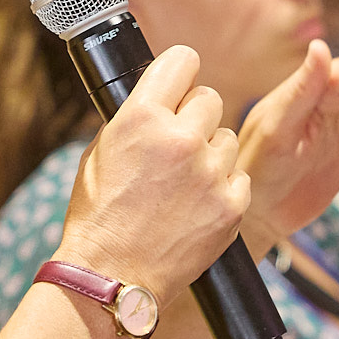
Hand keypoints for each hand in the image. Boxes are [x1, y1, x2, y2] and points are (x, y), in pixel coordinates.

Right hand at [59, 46, 249, 299]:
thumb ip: (135, 119)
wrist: (112, 276)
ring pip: (227, 138)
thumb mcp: (101, 153)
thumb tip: (161, 97)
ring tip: (184, 182)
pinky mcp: (231, 205)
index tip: (180, 83)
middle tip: (178, 143)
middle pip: (209, 98)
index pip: (182, 61)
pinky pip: (239, 176)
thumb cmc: (99, 217)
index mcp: (140, 118)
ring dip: (210, 153)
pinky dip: (223, 187)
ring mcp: (209, 173)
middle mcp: (179, 138)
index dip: (181, 71)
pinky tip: (197, 205)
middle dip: (195, 116)